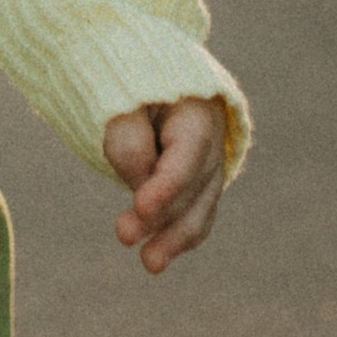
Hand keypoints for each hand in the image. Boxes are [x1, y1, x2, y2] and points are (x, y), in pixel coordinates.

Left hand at [101, 97, 228, 275]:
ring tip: (149, 263)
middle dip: (161, 213)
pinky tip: (158, 256)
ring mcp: (212, 159)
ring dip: (174, 236)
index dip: (168, 183)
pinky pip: (197, 212)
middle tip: (123, 235)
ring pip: (201, 205)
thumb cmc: (127, 84)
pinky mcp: (200, 180)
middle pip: (194, 182)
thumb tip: (141, 188)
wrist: (142, 73)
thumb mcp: (120, 100)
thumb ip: (128, 140)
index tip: (141, 207)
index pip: (189, 149)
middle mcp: (215, 135)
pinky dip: (179, 234)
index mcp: (198, 105)